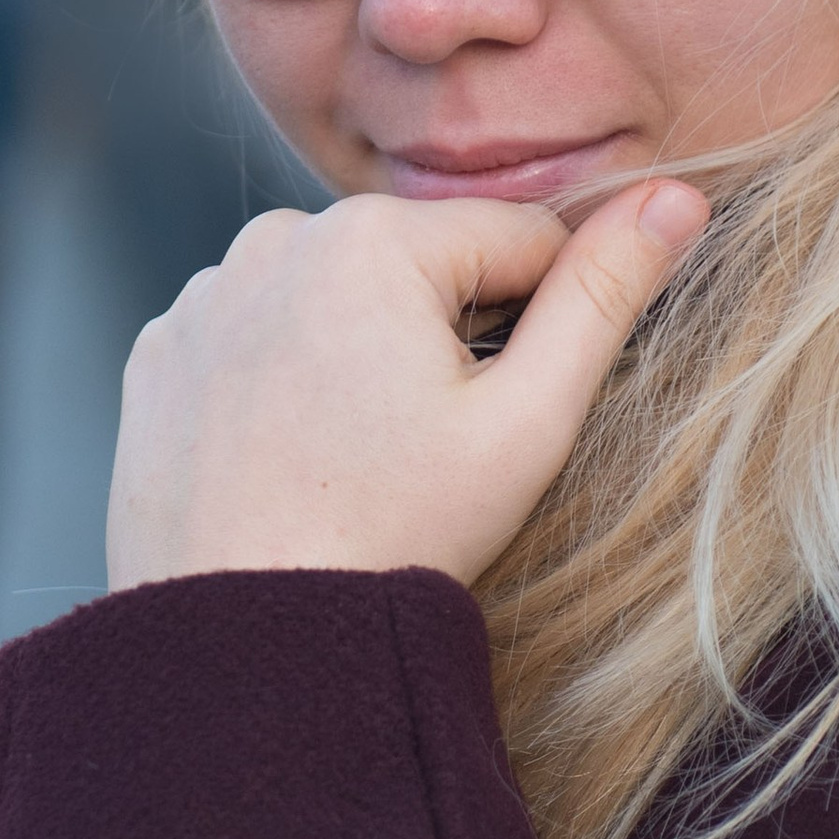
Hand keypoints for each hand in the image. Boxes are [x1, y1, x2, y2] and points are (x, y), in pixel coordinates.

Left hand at [105, 180, 710, 591]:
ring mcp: (205, 295)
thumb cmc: (396, 536)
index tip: (503, 412)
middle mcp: (275, 238)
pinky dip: (283, 381)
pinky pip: (256, 338)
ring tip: (356, 458)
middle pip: (418, 266)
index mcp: (373, 236)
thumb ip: (604, 296)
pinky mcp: (160, 352)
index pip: (517, 240)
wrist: (244, 641)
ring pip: (335, 298)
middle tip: (424, 449)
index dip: (540, 326)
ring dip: (360, 353)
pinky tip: (293, 458)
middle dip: (441, 337)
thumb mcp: (528, 421)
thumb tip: (678, 197)